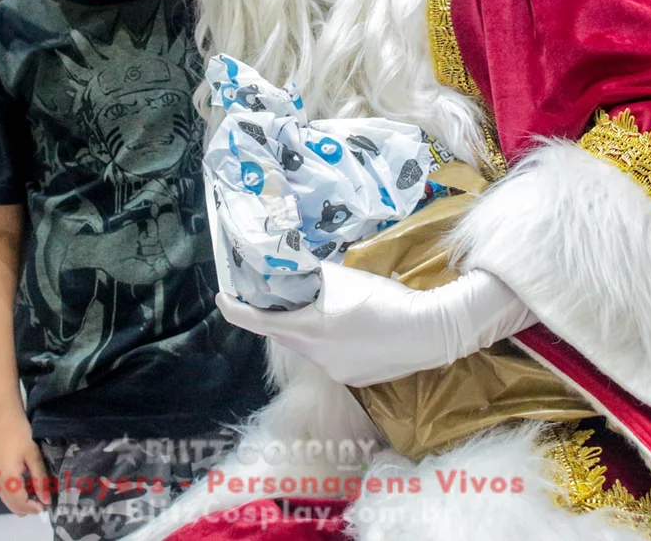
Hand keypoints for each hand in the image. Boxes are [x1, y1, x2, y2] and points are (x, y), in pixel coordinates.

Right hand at [0, 408, 50, 515]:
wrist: (1, 415)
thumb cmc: (19, 432)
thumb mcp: (33, 454)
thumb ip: (40, 479)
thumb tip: (46, 500)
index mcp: (8, 479)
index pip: (21, 504)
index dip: (35, 508)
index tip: (48, 504)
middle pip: (13, 506)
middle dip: (28, 506)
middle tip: (44, 496)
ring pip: (8, 499)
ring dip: (22, 500)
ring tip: (38, 488)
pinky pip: (4, 490)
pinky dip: (16, 491)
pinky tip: (27, 480)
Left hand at [217, 262, 535, 386]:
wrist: (427, 331)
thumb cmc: (383, 299)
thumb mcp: (344, 279)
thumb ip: (315, 276)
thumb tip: (298, 270)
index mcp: (308, 330)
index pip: (257, 322)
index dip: (235, 310)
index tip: (223, 297)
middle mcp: (316, 356)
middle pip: (285, 333)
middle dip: (282, 315)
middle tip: (285, 294)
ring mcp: (335, 372)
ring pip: (310, 345)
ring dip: (311, 328)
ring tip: (335, 309)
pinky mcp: (353, 380)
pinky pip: (332, 357)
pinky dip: (333, 342)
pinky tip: (355, 329)